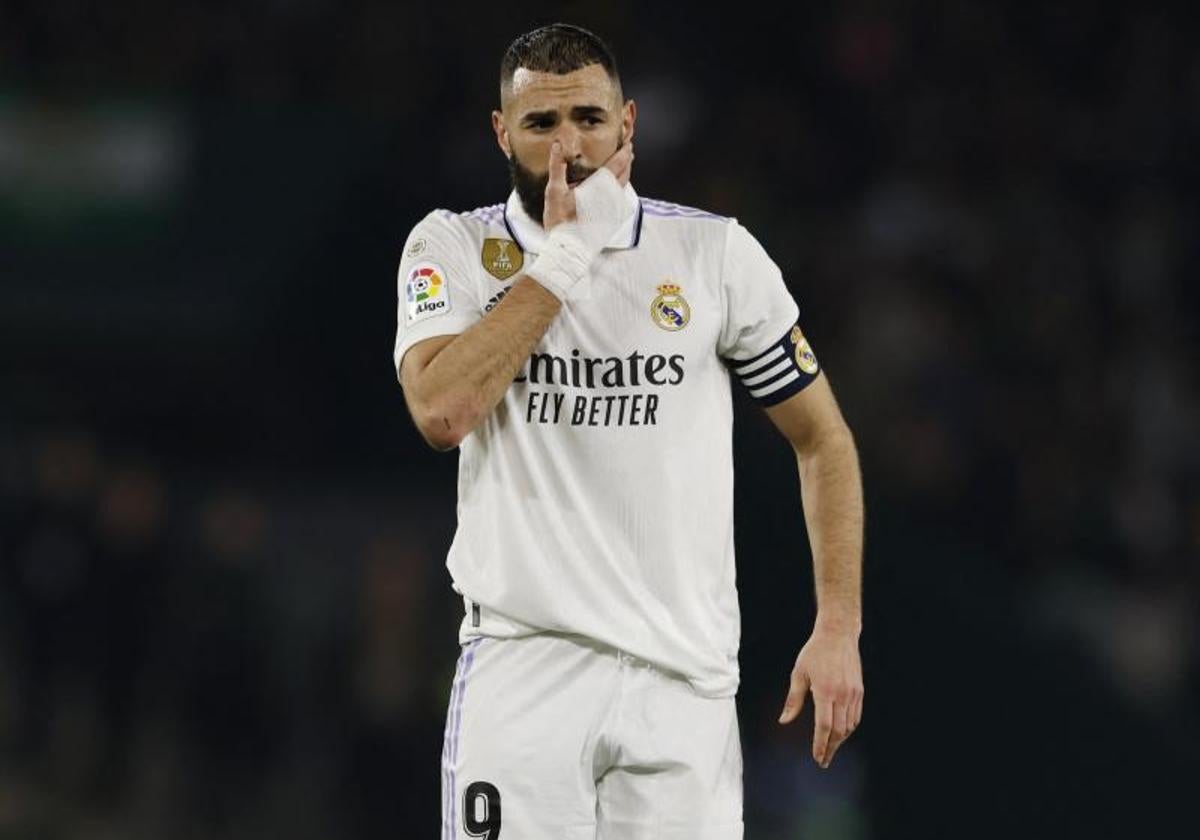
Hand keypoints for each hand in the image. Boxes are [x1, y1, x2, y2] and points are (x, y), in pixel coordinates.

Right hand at [543, 140, 634, 230]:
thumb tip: (557, 145)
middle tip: (627, 149)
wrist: (569, 248)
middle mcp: (611, 195)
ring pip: (624, 185)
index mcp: (600, 185)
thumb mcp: (554, 191)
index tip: (627, 141)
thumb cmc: (560, 220)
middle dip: (627, 159)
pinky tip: (615, 187)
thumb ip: (557, 167)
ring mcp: (614, 208)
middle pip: (625, 172)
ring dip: (625, 173)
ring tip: (623, 164)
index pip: (618, 163)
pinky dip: (620, 187)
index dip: (624, 151)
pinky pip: (620, 198)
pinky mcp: (613, 218)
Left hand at [777, 622, 863, 768]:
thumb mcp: (799, 674)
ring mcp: (853, 693)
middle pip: (839, 731)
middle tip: (823, 760)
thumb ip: (793, 700)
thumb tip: (784, 721)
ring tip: (830, 749)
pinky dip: (849, 728)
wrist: (838, 635)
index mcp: (825, 691)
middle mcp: (842, 694)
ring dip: (840, 741)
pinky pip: (856, 716)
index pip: (824, 726)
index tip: (817, 757)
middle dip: (831, 749)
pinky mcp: (859, 691)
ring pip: (849, 726)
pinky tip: (841, 733)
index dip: (820, 745)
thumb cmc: (815, 652)